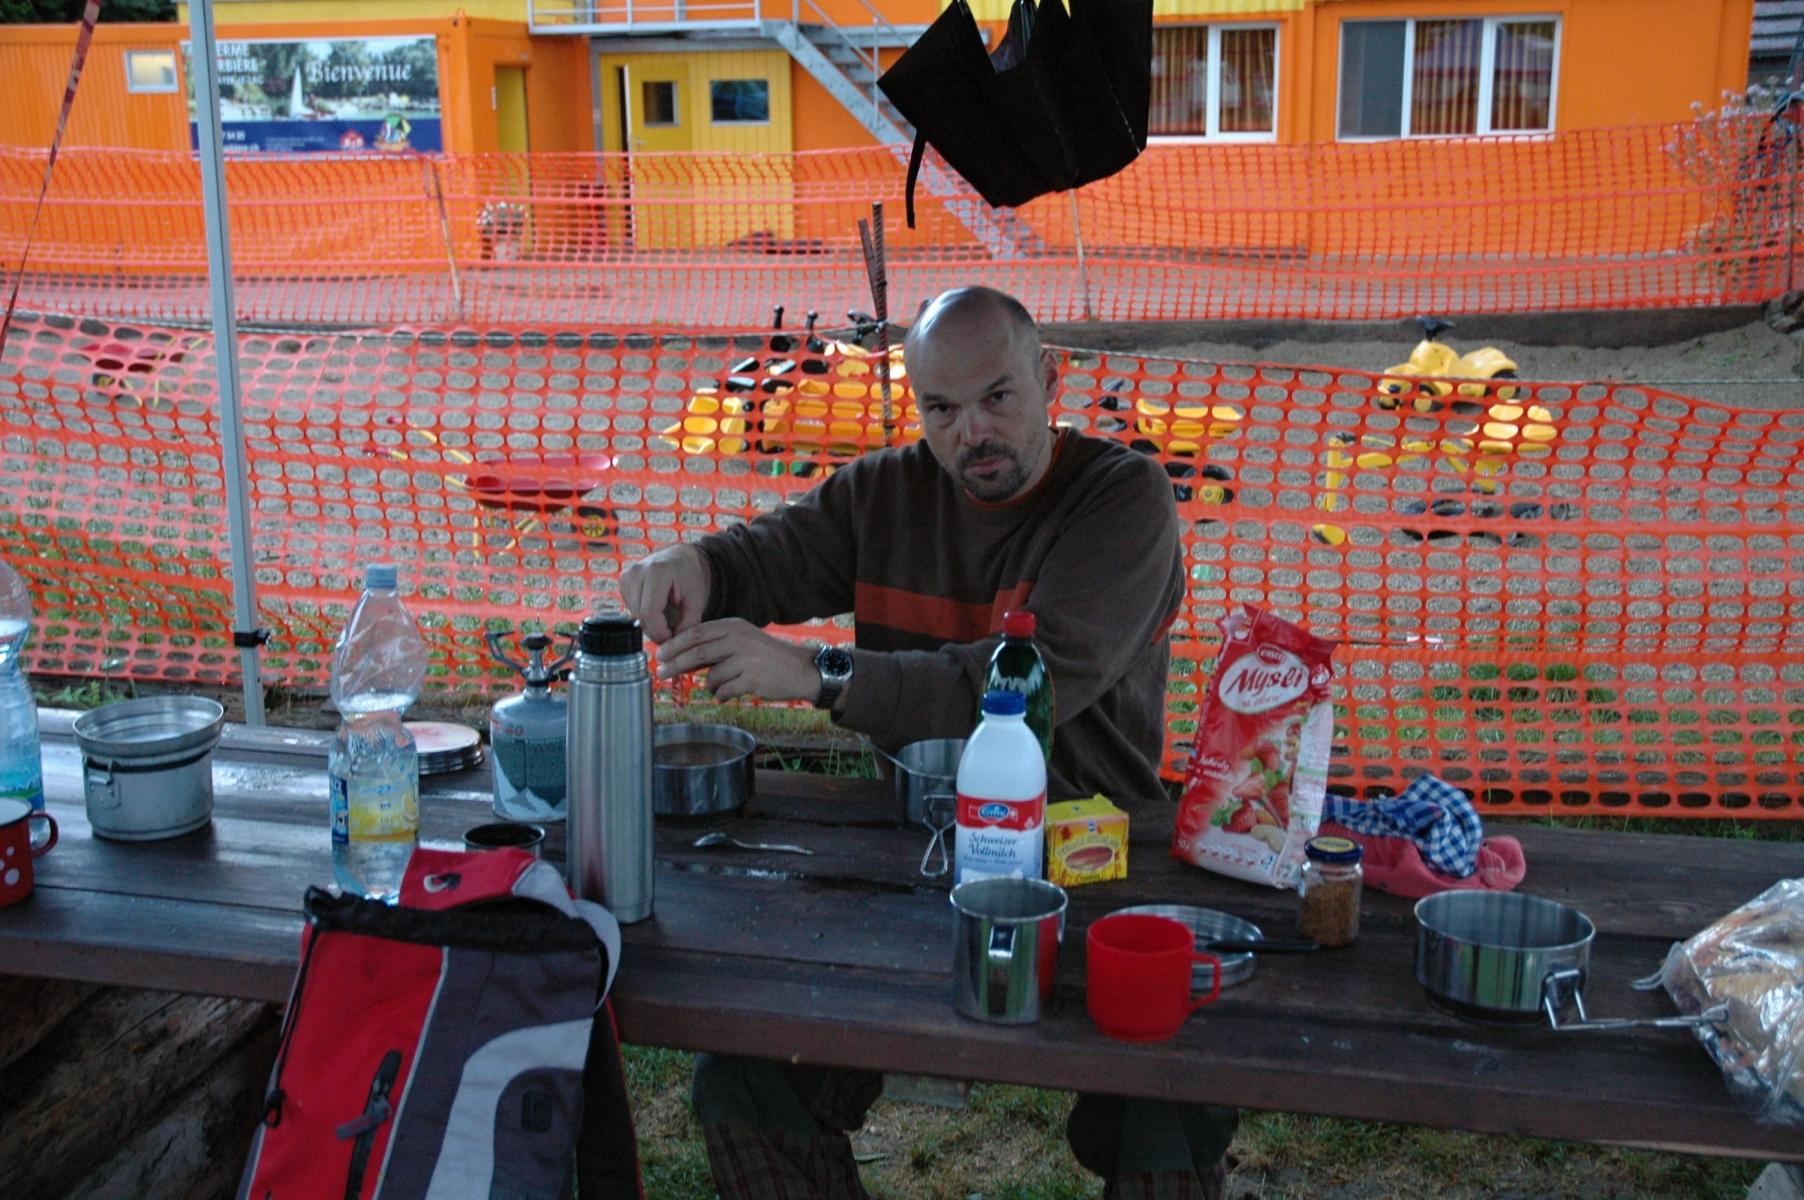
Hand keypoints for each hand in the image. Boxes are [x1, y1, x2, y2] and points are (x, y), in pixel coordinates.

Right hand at [619, 545, 709, 643]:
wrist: (680, 557)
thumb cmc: (690, 576)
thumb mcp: (697, 599)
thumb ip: (689, 623)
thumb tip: (674, 643)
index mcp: (656, 572)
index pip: (650, 612)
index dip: (660, 631)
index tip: (673, 638)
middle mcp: (636, 572)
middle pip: (640, 615)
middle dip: (656, 630)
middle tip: (672, 633)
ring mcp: (626, 576)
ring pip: (634, 615)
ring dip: (650, 624)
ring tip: (667, 619)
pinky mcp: (623, 582)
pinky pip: (631, 609)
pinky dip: (645, 615)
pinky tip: (658, 610)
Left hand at [655, 618, 818, 703]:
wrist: (800, 670)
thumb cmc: (766, 657)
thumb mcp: (742, 640)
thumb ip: (716, 645)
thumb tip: (681, 657)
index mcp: (734, 626)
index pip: (696, 632)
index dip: (675, 644)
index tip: (661, 654)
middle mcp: (740, 640)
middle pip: (698, 653)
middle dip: (676, 664)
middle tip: (662, 673)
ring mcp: (747, 660)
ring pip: (711, 676)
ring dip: (709, 686)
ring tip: (720, 687)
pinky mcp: (753, 680)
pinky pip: (724, 691)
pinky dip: (721, 696)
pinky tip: (728, 695)